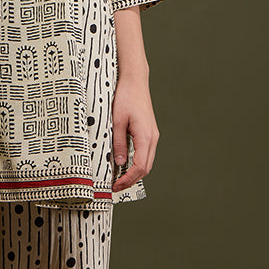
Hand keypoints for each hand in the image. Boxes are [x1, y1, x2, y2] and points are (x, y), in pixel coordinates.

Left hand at [110, 73, 158, 192]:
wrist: (135, 81)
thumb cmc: (126, 97)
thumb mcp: (116, 121)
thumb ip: (118, 143)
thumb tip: (118, 163)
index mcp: (146, 137)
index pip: (139, 167)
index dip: (128, 180)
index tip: (116, 186)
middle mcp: (152, 138)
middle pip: (145, 168)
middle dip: (131, 180)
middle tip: (116, 187)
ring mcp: (153, 135)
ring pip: (146, 162)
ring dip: (135, 173)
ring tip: (119, 178)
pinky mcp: (149, 132)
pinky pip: (145, 153)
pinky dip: (137, 163)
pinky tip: (125, 164)